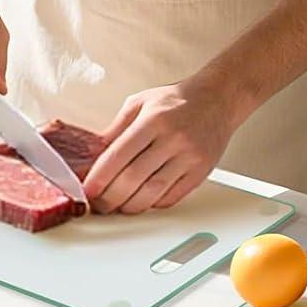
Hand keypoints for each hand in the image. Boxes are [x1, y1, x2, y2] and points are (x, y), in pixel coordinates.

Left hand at [82, 78, 237, 213]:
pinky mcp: (201, 171)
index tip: (88, 190)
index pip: (119, 155)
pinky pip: (173, 197)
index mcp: (153, 119)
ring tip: (118, 207)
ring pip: (153, 192)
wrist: (218, 99)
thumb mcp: (139, 103)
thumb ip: (116, 129)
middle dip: (111, 197)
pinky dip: (153, 204)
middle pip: (134, 178)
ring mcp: (189, 157)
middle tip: (99, 204)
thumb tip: (93, 157)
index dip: (100, 177)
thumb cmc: (175, 101)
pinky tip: (143, 201)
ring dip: (131, 206)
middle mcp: (173, 138)